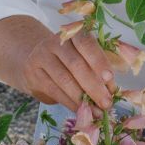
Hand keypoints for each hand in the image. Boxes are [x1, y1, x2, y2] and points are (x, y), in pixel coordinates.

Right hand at [0, 15, 115, 111]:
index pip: (86, 43)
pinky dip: (70, 103)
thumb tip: (111, 89)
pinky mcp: (33, 74)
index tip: (110, 78)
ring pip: (64, 80)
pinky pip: (54, 91)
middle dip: (94, 86)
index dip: (98, 60)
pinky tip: (81, 110)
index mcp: (72, 33)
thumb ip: (97, 68)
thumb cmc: (68, 60)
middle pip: (76, 64)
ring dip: (82, 99)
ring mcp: (41, 57)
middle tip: (107, 102)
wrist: (35, 60)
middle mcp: (55, 42)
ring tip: (97, 111)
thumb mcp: (83, 56)